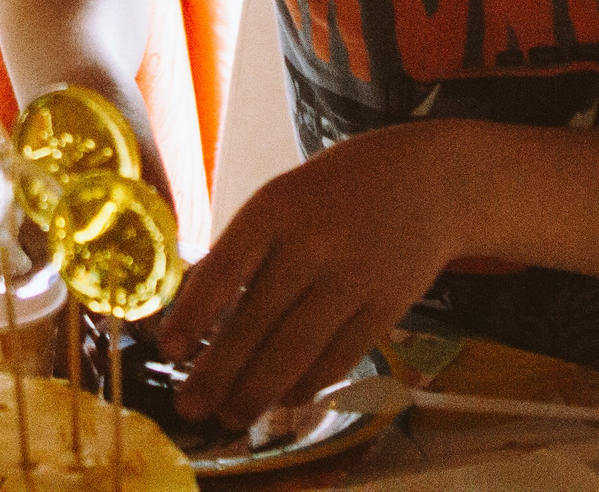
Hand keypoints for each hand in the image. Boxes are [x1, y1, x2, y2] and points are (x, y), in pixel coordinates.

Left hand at [156, 121, 470, 430]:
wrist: (430, 181)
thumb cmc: (335, 193)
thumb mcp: (284, 199)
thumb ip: (246, 249)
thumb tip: (192, 311)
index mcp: (275, 207)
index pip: (223, 268)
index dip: (192, 315)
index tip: (168, 352)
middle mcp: (313, 242)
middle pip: (256, 322)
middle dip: (218, 373)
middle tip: (190, 407)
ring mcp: (354, 277)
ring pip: (296, 349)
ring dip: (257, 392)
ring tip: (231, 417)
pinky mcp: (387, 305)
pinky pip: (339, 357)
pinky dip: (307, 384)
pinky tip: (284, 399)